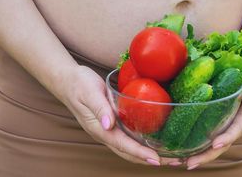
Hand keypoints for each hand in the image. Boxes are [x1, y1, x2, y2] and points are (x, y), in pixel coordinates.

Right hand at [58, 65, 182, 166]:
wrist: (68, 80)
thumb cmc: (79, 84)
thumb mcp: (89, 92)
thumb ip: (99, 108)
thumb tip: (109, 125)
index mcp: (99, 129)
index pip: (123, 145)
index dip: (140, 153)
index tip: (156, 160)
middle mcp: (105, 133)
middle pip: (129, 154)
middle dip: (149, 160)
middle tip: (173, 162)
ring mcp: (108, 130)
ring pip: (130, 149)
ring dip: (148, 155)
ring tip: (170, 156)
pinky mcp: (113, 124)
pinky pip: (129, 139)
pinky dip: (143, 144)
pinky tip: (156, 141)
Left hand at [183, 80, 241, 169]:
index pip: (236, 129)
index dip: (227, 138)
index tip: (215, 145)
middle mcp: (231, 120)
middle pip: (220, 144)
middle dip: (205, 155)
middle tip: (189, 164)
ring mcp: (220, 120)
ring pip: (208, 142)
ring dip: (193, 154)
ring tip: (176, 162)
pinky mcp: (208, 115)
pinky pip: (199, 131)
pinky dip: (188, 142)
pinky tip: (173, 149)